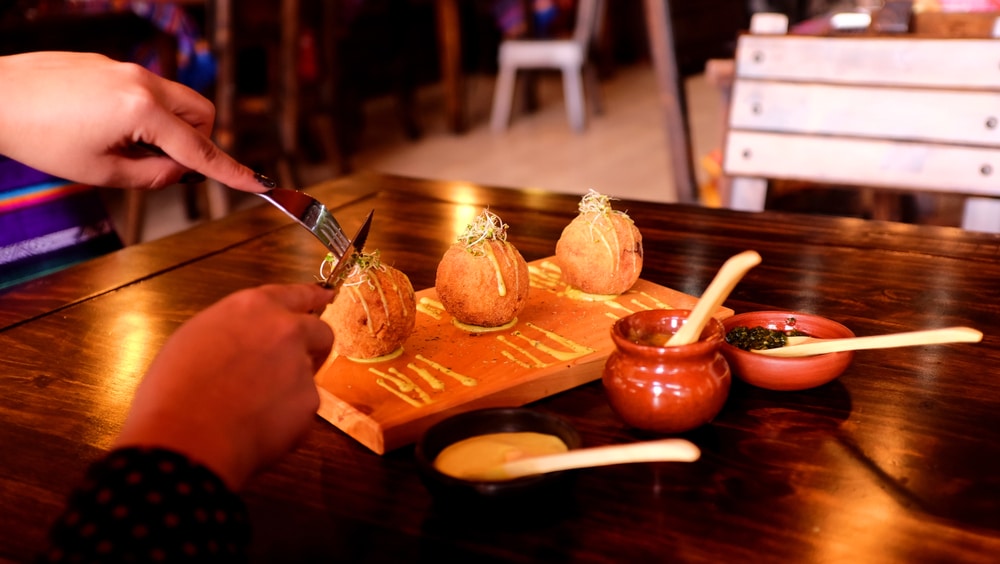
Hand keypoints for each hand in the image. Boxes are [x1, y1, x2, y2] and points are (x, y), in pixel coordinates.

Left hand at [0, 52, 265, 191]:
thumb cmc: (39, 136)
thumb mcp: (101, 172)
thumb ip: (152, 176)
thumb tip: (178, 172)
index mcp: (143, 111)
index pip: (200, 150)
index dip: (231, 172)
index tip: (259, 184)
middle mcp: (143, 82)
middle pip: (201, 113)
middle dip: (197, 140)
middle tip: (162, 165)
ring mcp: (126, 69)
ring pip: (177, 100)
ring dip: (171, 127)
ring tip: (126, 146)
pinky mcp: (109, 64)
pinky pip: (147, 91)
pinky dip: (144, 114)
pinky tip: (102, 126)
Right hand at [115, 284, 334, 490]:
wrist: (186, 439)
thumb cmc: (174, 389)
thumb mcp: (197, 337)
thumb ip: (236, 330)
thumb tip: (250, 341)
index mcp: (254, 307)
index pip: (296, 294)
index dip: (313, 297)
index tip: (325, 297)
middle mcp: (286, 330)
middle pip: (320, 331)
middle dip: (314, 345)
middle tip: (297, 362)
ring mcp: (301, 367)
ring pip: (308, 374)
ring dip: (292, 384)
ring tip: (255, 406)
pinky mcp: (310, 403)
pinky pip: (302, 408)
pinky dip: (286, 418)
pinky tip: (257, 428)